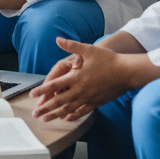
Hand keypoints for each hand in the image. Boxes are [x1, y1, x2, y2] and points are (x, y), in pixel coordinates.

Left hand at [29, 38, 159, 121]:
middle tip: (35, 114)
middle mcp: (80, 90)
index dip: (42, 90)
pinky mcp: (96, 102)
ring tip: (46, 119)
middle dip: (45, 108)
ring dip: (56, 114)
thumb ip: (72, 46)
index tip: (32, 95)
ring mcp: (88, 98)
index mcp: (76, 77)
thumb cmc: (109, 60)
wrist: (127, 72)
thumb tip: (58, 39)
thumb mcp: (89, 49)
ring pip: (69, 109)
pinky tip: (67, 118)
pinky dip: (73, 116)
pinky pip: (82, 111)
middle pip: (59, 101)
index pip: (54, 85)